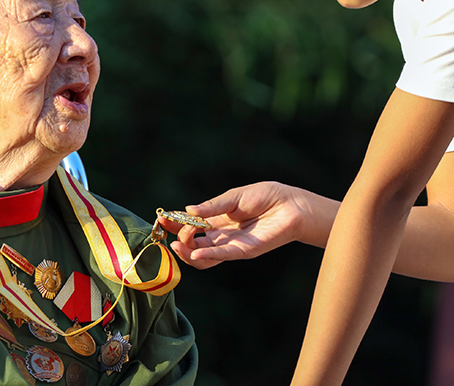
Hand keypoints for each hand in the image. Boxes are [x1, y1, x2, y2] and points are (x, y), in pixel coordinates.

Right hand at [166, 182, 305, 268]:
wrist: (291, 205)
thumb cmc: (265, 197)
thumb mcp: (234, 197)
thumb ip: (212, 207)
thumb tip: (188, 210)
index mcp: (217, 221)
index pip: (190, 227)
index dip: (175, 225)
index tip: (162, 220)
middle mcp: (221, 236)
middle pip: (193, 245)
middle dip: (178, 239)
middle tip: (171, 232)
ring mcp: (231, 245)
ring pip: (204, 257)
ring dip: (188, 253)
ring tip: (177, 246)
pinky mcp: (244, 251)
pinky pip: (221, 256)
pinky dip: (207, 256)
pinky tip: (194, 254)